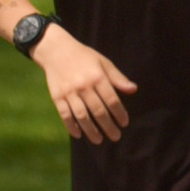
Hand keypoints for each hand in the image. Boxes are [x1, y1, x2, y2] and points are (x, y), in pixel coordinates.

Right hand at [37, 25, 136, 142]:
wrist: (56, 50)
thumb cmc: (83, 57)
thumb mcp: (103, 62)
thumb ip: (117, 78)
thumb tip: (133, 90)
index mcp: (97, 77)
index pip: (112, 100)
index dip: (119, 113)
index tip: (124, 123)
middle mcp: (84, 86)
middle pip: (98, 111)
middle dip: (108, 126)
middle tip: (116, 137)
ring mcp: (69, 92)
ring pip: (82, 116)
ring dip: (91, 130)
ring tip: (99, 140)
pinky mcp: (57, 96)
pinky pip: (65, 114)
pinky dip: (71, 126)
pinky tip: (78, 134)